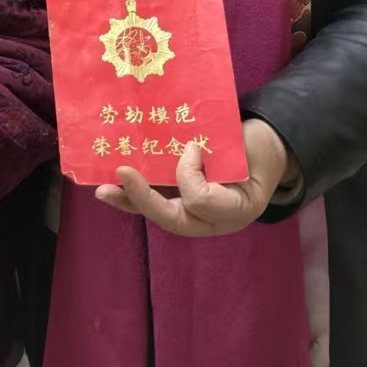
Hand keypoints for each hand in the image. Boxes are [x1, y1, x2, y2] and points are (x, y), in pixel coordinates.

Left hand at [94, 119, 297, 237]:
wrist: (263, 151)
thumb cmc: (256, 148)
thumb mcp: (249, 151)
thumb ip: (223, 153)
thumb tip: (188, 148)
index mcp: (236, 209)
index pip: (201, 201)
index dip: (188, 174)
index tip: (191, 146)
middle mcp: (213, 220)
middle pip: (172, 218)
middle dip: (142, 198)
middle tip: (121, 174)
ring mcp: (196, 216)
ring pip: (159, 214)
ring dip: (128, 200)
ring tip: (103, 190)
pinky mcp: (182, 203)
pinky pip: (157, 203)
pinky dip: (133, 196)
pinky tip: (111, 186)